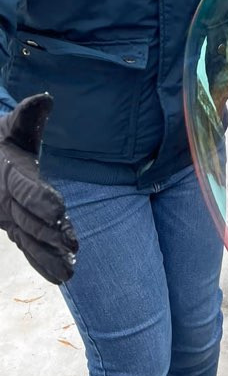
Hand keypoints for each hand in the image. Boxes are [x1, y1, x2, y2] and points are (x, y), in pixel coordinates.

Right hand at [0, 94, 76, 283]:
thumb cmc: (4, 139)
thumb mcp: (14, 125)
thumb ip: (28, 115)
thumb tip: (44, 99)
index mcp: (10, 174)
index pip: (26, 189)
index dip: (41, 200)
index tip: (60, 211)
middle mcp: (7, 201)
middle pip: (29, 220)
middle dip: (50, 234)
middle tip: (73, 246)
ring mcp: (10, 218)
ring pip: (30, 240)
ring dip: (49, 255)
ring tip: (71, 270)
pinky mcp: (15, 229)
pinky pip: (28, 248)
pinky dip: (43, 262)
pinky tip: (63, 277)